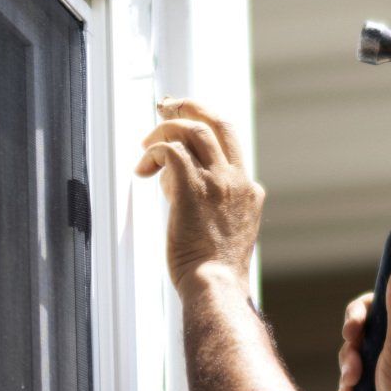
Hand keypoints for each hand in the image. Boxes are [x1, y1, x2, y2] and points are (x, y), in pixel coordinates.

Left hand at [135, 99, 264, 291]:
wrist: (216, 285)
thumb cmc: (214, 269)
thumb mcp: (227, 231)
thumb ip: (210, 203)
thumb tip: (174, 184)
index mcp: (248, 190)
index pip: (229, 143)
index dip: (203, 126)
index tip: (183, 124)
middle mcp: (236, 180)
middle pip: (217, 123)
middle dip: (190, 106)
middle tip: (167, 106)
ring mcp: (217, 182)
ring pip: (192, 131)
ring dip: (164, 131)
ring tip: (145, 145)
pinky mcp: (192, 189)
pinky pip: (171, 152)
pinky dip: (153, 153)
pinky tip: (143, 168)